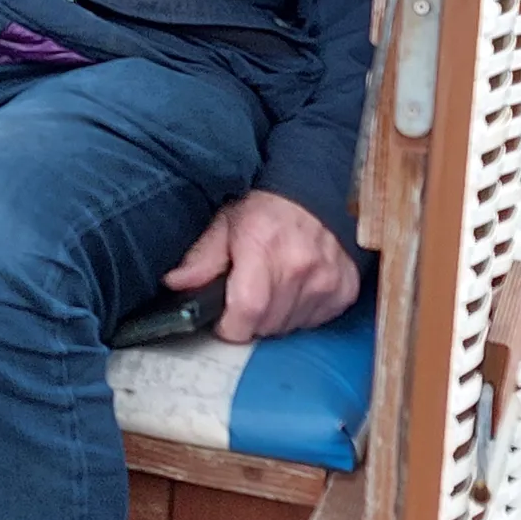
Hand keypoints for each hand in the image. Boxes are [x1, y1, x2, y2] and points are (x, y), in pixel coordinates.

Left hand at [162, 187, 359, 343]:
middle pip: (266, 326)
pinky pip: (317, 321)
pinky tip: (297, 288)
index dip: (230, 326)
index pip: (247, 312)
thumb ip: (201, 259)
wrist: (315, 192)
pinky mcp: (345, 289)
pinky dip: (303, 312)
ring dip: (277, 317)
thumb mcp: (225, 225)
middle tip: (248, 294)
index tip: (224, 320)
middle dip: (250, 319)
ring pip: (290, 327)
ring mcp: (326, 280)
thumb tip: (175, 284)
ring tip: (274, 287)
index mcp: (262, 248)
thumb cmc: (266, 210)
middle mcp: (299, 267)